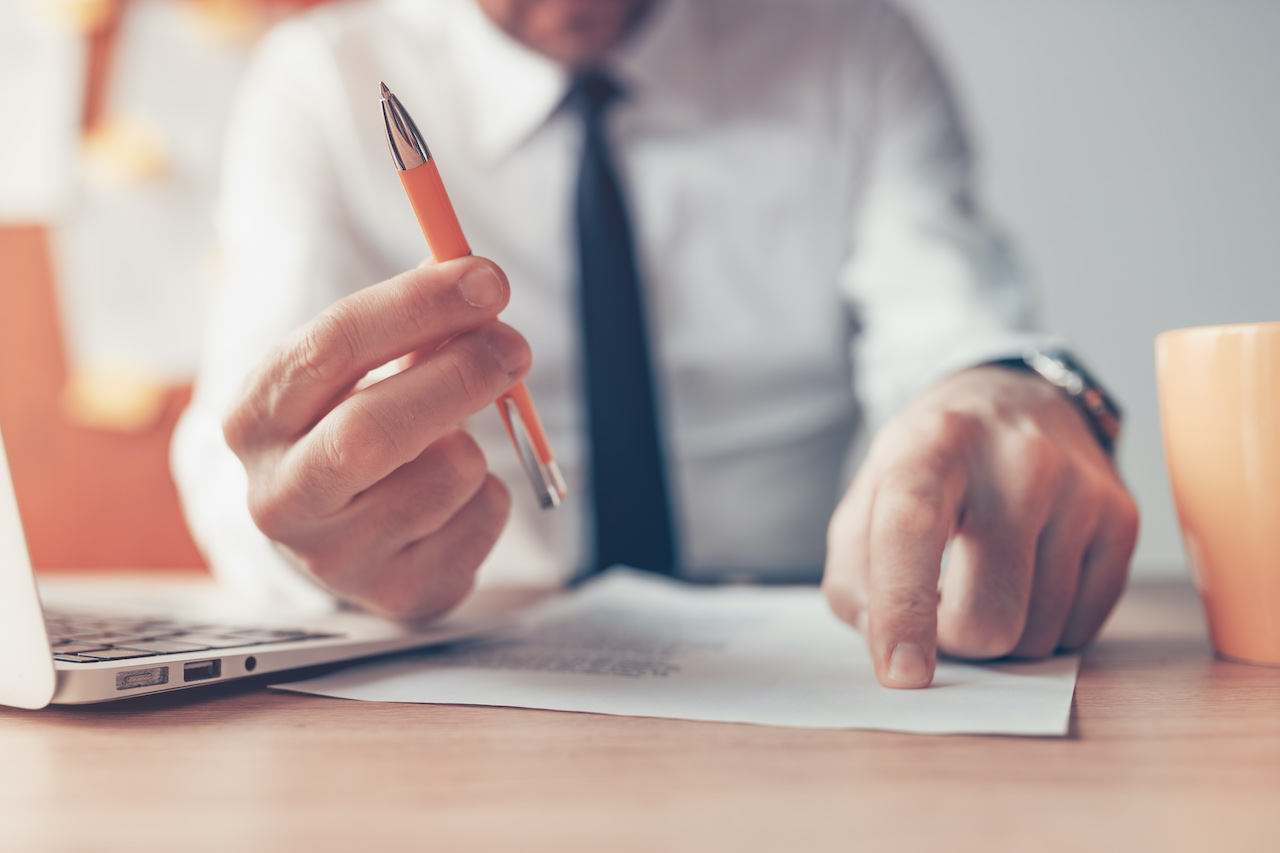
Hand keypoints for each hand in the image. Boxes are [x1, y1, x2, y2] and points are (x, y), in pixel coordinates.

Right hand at [223, 257, 530, 619]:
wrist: (338, 536)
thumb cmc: (353, 426)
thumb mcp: (359, 372)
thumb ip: (413, 331)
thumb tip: (482, 291)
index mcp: (256, 418)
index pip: (331, 348)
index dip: (417, 307)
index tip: (485, 280)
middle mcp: (280, 497)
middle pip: (374, 431)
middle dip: (459, 376)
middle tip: (513, 346)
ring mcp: (336, 558)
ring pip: (447, 474)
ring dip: (472, 443)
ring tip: (449, 445)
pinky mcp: (398, 595)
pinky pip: (482, 518)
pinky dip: (489, 492)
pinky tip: (452, 500)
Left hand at [823, 366, 1138, 688]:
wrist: (1014, 402)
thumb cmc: (929, 468)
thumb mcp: (866, 502)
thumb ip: (854, 581)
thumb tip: (888, 648)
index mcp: (931, 448)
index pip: (912, 532)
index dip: (904, 609)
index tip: (902, 673)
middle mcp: (1015, 462)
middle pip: (987, 615)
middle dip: (955, 642)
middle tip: (941, 611)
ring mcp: (1079, 488)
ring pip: (1037, 635)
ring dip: (1000, 635)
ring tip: (985, 581)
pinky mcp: (1123, 518)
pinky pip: (1081, 630)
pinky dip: (1044, 627)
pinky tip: (1027, 580)